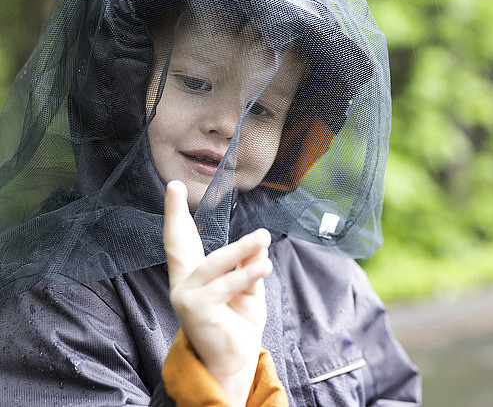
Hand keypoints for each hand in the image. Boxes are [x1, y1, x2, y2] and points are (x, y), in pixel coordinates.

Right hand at [163, 180, 271, 406]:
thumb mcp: (247, 288)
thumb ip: (247, 264)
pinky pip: (226, 285)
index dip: (177, 215)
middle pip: (176, 243)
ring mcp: (186, 295)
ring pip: (214, 263)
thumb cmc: (236, 324)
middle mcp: (183, 282)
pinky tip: (264, 265)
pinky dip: (246, 274)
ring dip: (241, 248)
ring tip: (263, 236)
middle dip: (173, 215)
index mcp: (193, 275)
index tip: (173, 187)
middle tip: (175, 187)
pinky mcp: (196, 308)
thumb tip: (257, 241)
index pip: (183, 240)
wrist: (234, 361)